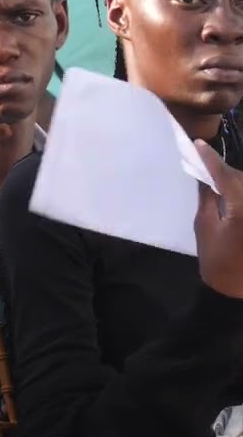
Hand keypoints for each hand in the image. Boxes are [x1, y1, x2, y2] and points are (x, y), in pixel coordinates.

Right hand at [194, 141, 242, 297]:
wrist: (239, 292)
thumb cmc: (218, 263)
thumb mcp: (204, 228)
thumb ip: (208, 199)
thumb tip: (207, 179)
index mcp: (242, 206)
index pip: (226, 174)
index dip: (210, 158)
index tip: (198, 144)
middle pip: (242, 179)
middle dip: (226, 172)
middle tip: (206, 165)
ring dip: (237, 184)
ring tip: (219, 184)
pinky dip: (241, 195)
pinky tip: (231, 199)